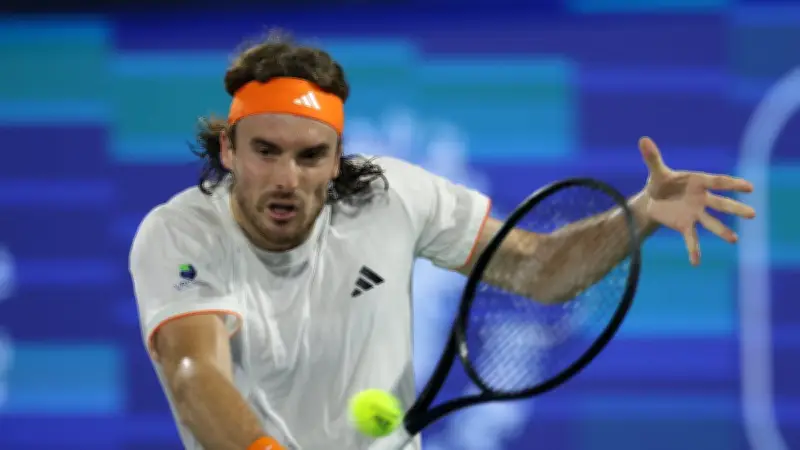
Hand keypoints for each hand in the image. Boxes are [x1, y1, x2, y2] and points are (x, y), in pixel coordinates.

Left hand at [637, 136, 755, 265]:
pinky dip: (693, 250)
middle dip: (735, 209)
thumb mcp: (656, 171)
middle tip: (752, 214)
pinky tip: (695, 262)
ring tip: (734, 240)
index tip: (749, 187)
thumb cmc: (661, 182)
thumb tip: (642, 139)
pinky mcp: (685, 225)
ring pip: (711, 223)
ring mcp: (695, 213)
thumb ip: (652, 157)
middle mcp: (701, 199)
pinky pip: (691, 239)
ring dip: (722, 231)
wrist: (653, 199)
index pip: (718, 182)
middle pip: (721, 204)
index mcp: (698, 182)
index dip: (733, 184)